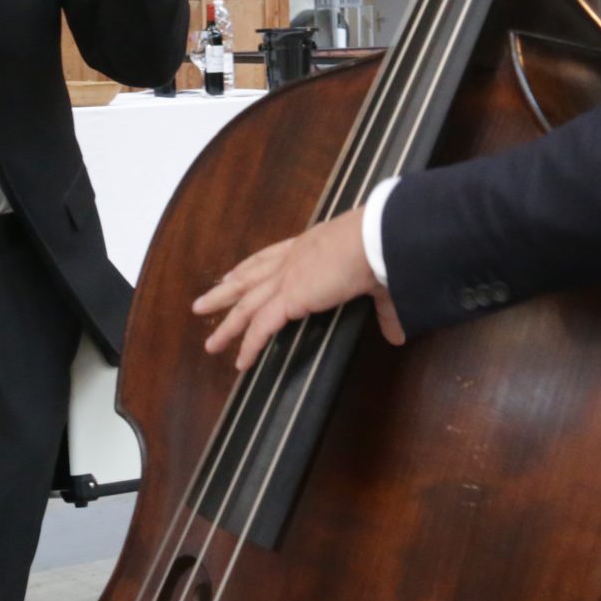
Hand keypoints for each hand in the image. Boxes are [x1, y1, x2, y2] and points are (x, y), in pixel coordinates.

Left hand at [192, 208, 403, 371]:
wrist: (376, 238)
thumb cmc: (380, 249)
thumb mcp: (379, 280)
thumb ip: (384, 309)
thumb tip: (397, 333)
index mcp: (309, 246)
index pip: (268, 258)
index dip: (247, 269)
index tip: (231, 276)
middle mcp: (292, 259)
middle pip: (247, 278)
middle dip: (224, 294)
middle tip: (202, 304)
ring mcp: (287, 278)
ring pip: (246, 305)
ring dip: (227, 325)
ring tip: (211, 342)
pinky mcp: (290, 297)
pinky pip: (262, 327)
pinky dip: (249, 345)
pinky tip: (240, 362)